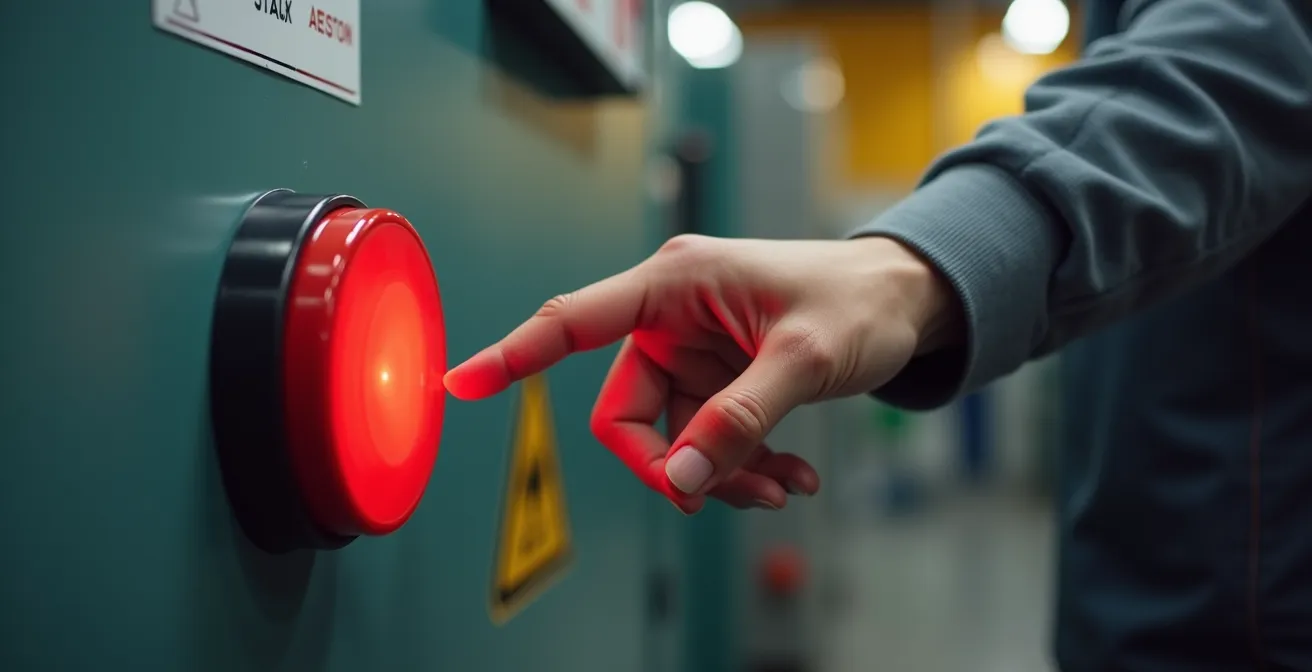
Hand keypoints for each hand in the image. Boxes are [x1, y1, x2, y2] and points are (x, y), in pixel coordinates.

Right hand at [443, 234, 960, 513]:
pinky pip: (707, 438)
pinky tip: (791, 475)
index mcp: (674, 284)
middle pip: (627, 412)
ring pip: (672, 437)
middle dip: (676, 463)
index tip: (461, 383)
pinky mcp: (718, 378)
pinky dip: (743, 465)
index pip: (573, 321)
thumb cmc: (858, 300)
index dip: (513, 354)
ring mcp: (694, 353)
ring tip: (784, 486)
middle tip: (732, 493)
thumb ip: (739, 418)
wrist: (908, 300)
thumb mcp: (804, 359)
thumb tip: (684, 479)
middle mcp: (672, 317)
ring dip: (722, 473)